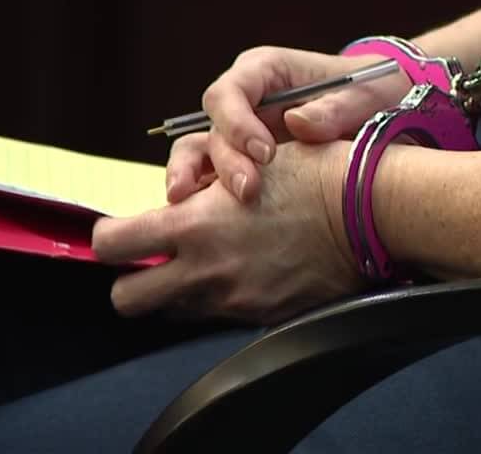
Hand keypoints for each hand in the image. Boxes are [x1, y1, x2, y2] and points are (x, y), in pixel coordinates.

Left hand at [93, 140, 364, 324]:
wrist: (370, 209)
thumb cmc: (313, 172)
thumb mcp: (245, 163)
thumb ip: (199, 190)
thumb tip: (175, 202)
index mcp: (193, 226)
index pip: (111, 245)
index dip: (110, 237)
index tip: (123, 230)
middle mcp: (206, 271)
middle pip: (128, 298)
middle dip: (133, 277)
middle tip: (155, 256)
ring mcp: (235, 300)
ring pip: (176, 309)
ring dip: (180, 287)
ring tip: (211, 258)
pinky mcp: (264, 317)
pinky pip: (223, 314)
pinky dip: (224, 295)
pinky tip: (251, 268)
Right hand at [172, 46, 409, 203]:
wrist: (387, 113)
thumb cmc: (374, 93)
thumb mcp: (368, 95)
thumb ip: (337, 107)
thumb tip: (297, 123)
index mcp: (265, 72)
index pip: (230, 92)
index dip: (237, 122)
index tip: (265, 153)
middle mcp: (245, 102)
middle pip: (213, 128)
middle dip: (225, 162)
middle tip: (248, 191)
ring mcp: (241, 134)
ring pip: (201, 155)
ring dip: (199, 182)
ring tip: (198, 209)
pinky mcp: (246, 163)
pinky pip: (215, 180)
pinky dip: (207, 200)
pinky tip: (210, 222)